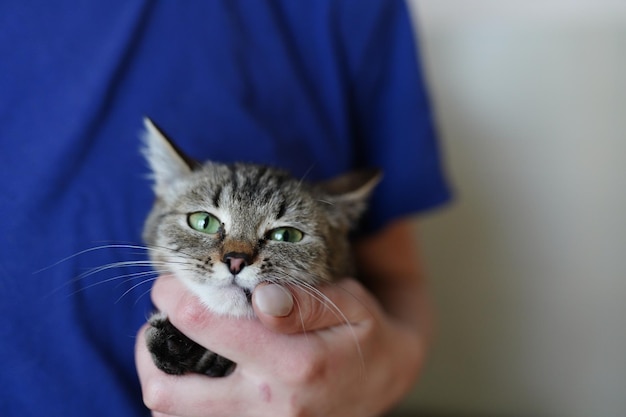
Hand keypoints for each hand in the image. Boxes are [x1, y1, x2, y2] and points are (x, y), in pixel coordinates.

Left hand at [135, 275, 424, 416]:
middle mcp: (270, 405)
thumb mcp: (351, 305)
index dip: (174, 298)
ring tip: (171, 344)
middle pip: (171, 392)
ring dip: (161, 377)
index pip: (207, 327)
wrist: (384, 381)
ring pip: (176, 415)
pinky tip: (195, 370)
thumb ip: (306, 303)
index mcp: (295, 364)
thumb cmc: (364, 334)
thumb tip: (260, 298)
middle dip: (149, 351)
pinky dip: (182, 398)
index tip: (166, 282)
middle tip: (155, 322)